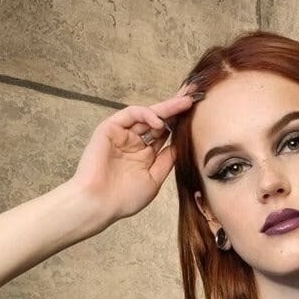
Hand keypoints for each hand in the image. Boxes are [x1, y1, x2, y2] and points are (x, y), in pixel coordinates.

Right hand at [68, 80, 199, 224]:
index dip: (180, 124)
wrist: (99, 203)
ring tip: (184, 104)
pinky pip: (130, 114)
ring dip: (166, 108)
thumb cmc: (124, 198)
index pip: (166, 134)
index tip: (199, 114)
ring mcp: (122, 134)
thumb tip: (181, 145)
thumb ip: (166, 160)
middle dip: (176, 108)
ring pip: (147, 115)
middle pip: (159, 121)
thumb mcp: (154, 179)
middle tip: (194, 95)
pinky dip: (146, 114)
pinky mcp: (110, 128)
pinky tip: (159, 121)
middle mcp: (135, 142)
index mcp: (145, 155)